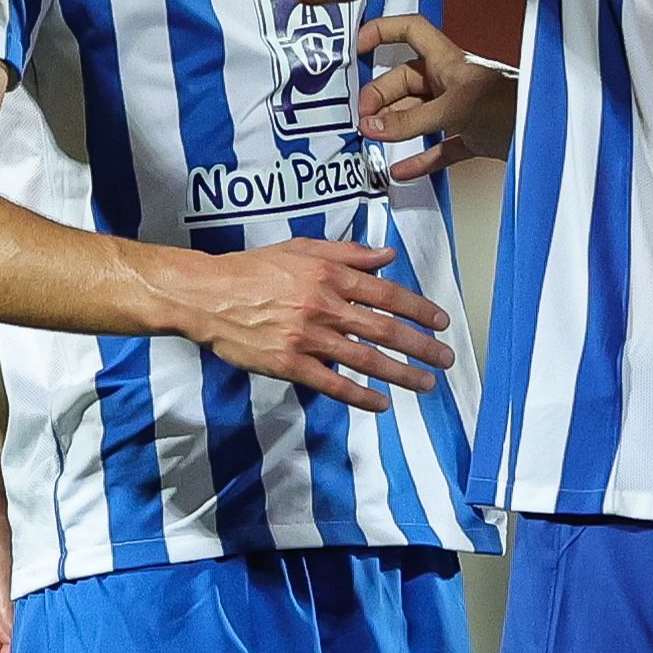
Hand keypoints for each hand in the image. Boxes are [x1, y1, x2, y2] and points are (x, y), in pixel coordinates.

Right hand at [153, 235, 452, 412]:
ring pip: (365, 359)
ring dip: (401, 374)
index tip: (441, 321)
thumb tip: (387, 257)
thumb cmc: (253, 269)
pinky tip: (381, 404)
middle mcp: (323, 306)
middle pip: (384, 329)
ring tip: (425, 384)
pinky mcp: (289, 363)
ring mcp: (307, 337)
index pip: (386, 294)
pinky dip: (360, 396)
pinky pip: (332, 383)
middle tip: (446, 359)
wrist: (207, 295)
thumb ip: (347, 254)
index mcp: (329, 275)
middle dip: (421, 346)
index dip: (418, 309)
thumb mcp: (301, 249)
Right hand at [357, 13, 514, 179]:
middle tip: (363, 118)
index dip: (382, 31)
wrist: (549, 136)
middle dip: (380, 96)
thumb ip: (412, 121)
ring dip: (395, 128)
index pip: (409, 31)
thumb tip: (372, 127)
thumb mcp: (456, 108)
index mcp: (449, 60)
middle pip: (404, 80)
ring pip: (416, 115)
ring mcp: (459, 109)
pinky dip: (419, 159)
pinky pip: (437, 148)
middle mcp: (451, 80)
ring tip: (372, 141)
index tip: (355, 47)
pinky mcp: (470, 137)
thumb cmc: (513, 106)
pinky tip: (400, 171)